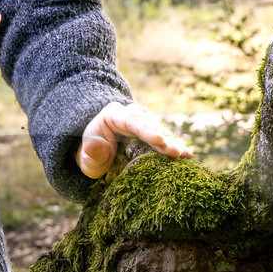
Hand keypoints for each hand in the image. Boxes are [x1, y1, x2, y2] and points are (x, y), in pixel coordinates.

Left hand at [77, 101, 192, 179]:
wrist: (96, 154)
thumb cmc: (90, 154)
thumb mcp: (85, 156)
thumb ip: (90, 152)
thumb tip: (95, 146)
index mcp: (114, 115)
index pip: (132, 120)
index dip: (147, 130)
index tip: (160, 141)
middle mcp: (131, 115)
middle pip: (150, 125)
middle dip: (165, 139)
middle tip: (177, 153)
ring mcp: (143, 124)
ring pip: (160, 131)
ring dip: (173, 144)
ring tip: (185, 156)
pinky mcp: (152, 134)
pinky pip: (164, 140)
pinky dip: (174, 148)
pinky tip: (188, 156)